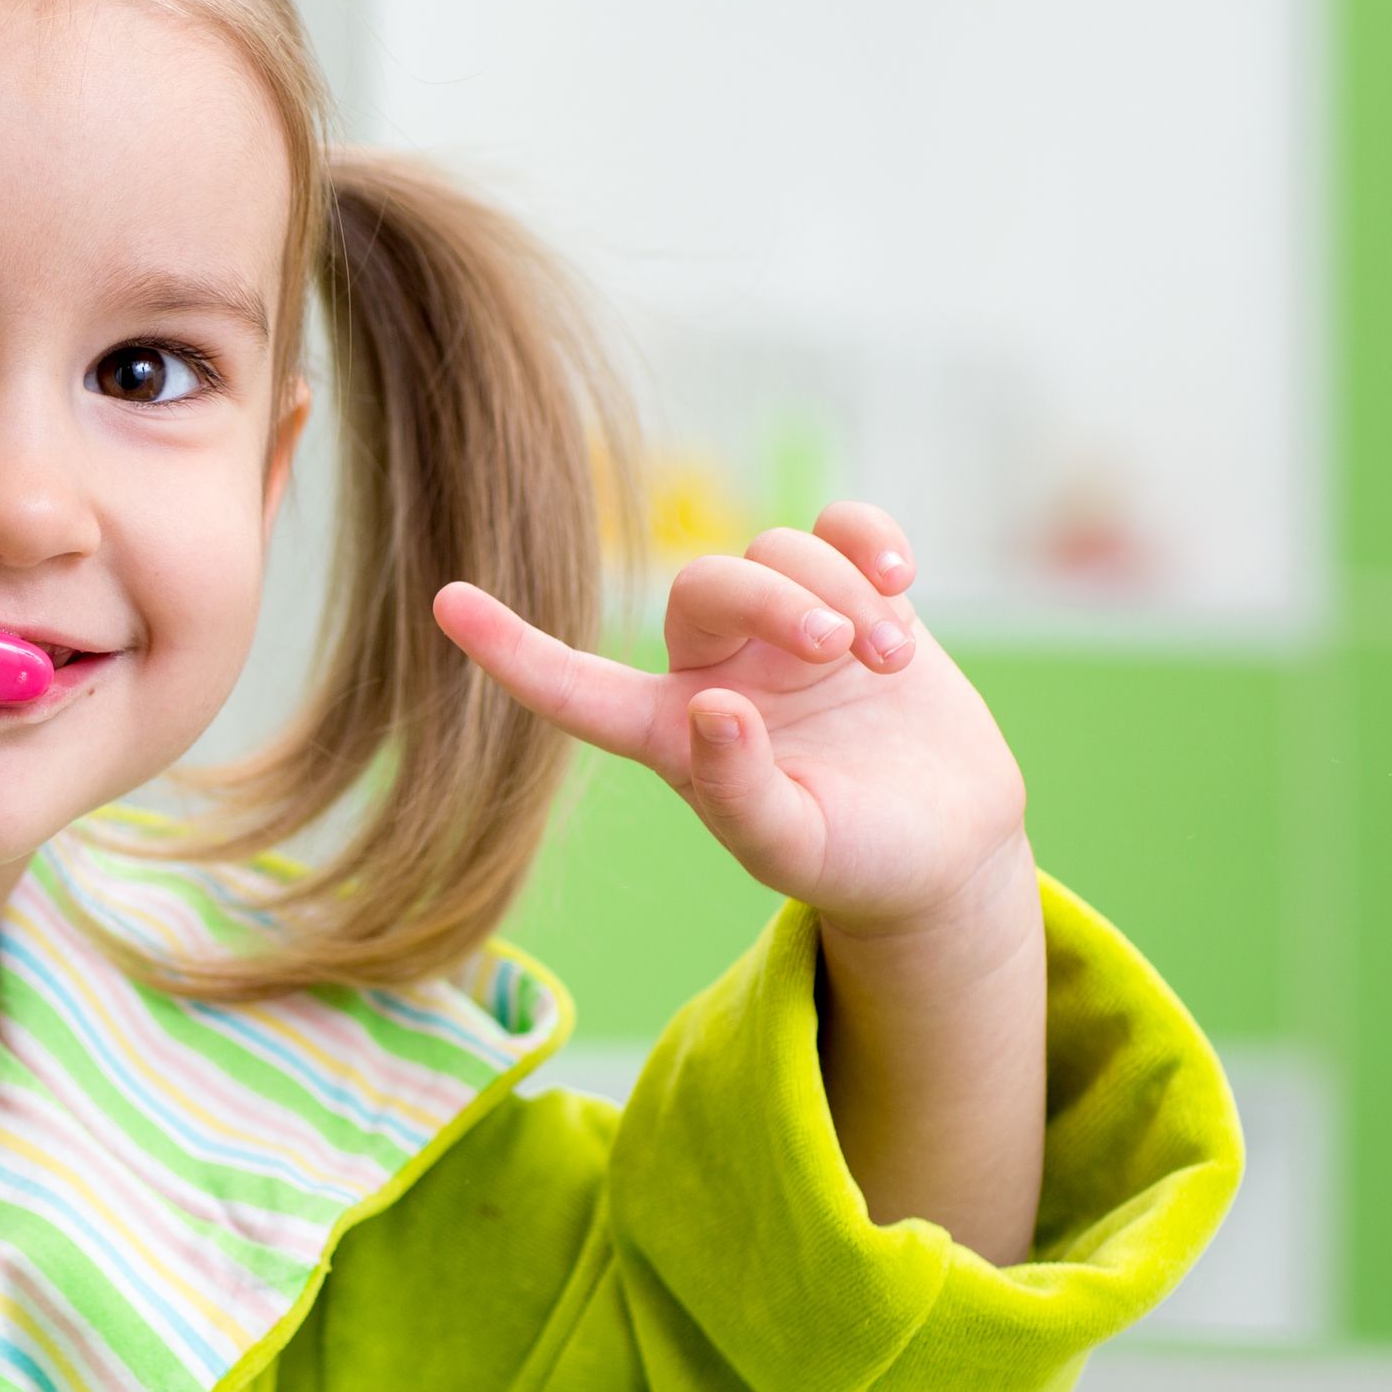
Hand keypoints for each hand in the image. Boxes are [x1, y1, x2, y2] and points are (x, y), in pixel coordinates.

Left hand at [435, 501, 1026, 946]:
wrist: (946, 848)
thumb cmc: (855, 861)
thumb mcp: (792, 848)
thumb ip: (740, 793)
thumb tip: (711, 707)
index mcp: (672, 735)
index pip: (575, 688)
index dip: (511, 651)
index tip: (444, 603)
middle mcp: (716, 670)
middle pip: (704, 586)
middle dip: (770, 599)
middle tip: (834, 650)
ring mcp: (785, 629)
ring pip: (779, 552)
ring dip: (839, 590)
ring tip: (888, 657)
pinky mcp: (856, 599)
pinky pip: (840, 530)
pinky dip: (867, 539)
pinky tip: (899, 577)